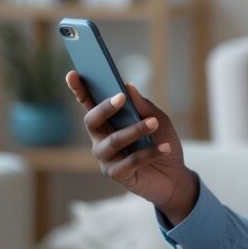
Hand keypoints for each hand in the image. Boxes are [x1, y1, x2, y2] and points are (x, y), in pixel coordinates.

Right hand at [66, 71, 197, 222]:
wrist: (175, 175)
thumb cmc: (162, 142)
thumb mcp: (159, 120)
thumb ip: (143, 106)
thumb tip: (128, 87)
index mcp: (108, 121)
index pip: (89, 103)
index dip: (78, 89)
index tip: (73, 73)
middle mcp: (101, 138)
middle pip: (92, 120)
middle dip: (104, 108)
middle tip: (121, 98)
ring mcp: (106, 158)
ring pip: (114, 141)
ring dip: (135, 130)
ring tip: (154, 123)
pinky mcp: (116, 174)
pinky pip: (130, 161)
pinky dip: (149, 152)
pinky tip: (164, 148)